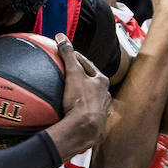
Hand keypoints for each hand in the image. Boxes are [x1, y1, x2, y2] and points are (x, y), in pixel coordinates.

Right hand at [54, 35, 110, 151]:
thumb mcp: (73, 74)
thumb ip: (68, 55)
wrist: (84, 129)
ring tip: (72, 93)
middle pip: (92, 81)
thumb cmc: (81, 102)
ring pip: (93, 97)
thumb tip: (61, 37)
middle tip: (71, 74)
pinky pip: (90, 112)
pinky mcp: (97, 122)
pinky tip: (76, 111)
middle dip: (83, 77)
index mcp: (102, 81)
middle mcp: (105, 95)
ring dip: (85, 94)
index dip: (78, 59)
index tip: (69, 55)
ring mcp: (102, 109)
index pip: (89, 65)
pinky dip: (83, 109)